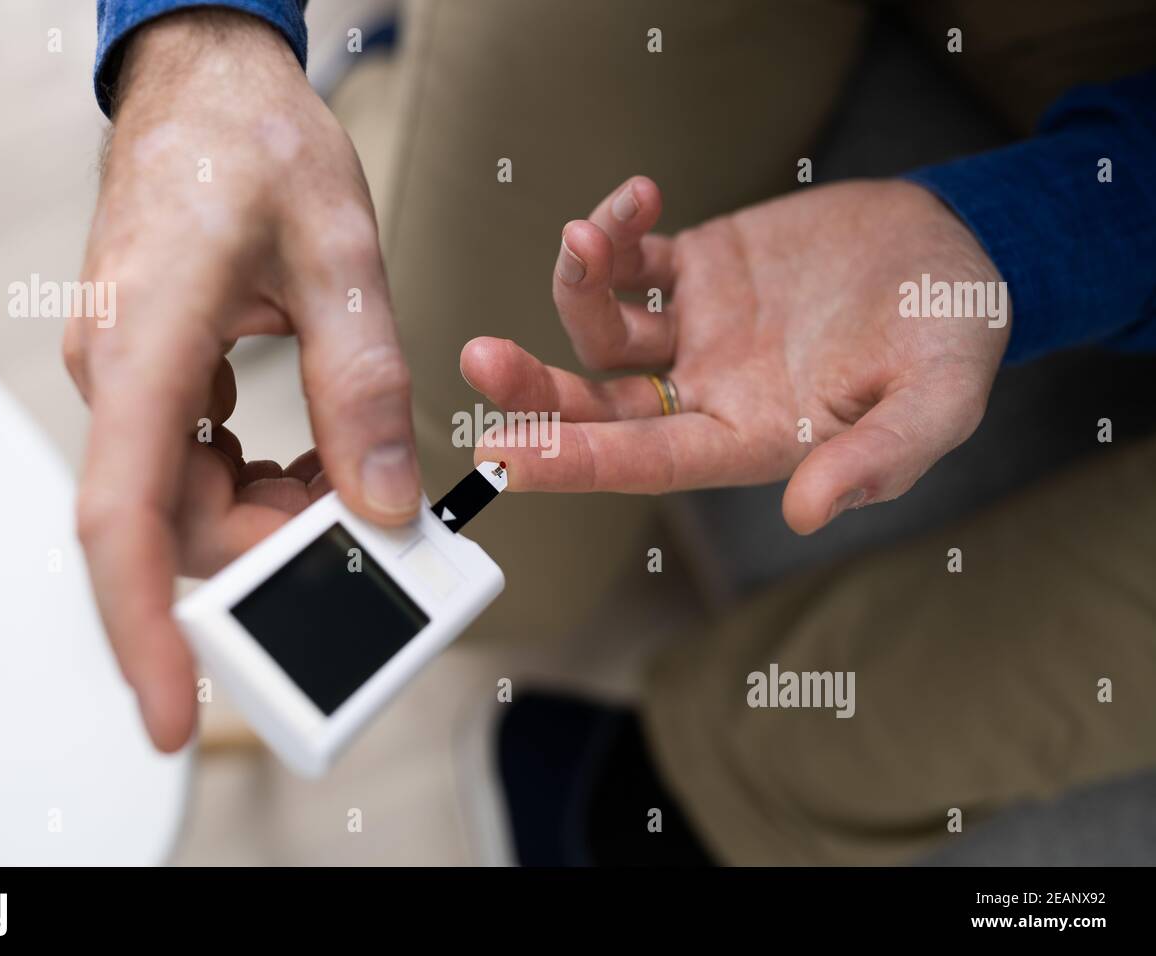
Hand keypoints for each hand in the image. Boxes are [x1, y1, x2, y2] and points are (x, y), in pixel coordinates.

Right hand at [63, 11, 419, 749]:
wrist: (208, 85)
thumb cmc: (257, 144)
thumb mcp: (342, 257)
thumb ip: (363, 386)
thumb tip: (379, 502)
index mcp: (144, 345)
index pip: (122, 518)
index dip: (144, 629)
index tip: (174, 711)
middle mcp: (118, 377)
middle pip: (174, 527)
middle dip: (271, 554)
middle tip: (366, 534)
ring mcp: (130, 382)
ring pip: (188, 504)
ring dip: (275, 518)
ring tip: (352, 481)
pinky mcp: (153, 380)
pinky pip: (196, 467)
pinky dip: (261, 485)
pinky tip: (316, 460)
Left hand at [462, 177, 1008, 533]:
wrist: (955, 250)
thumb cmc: (953, 336)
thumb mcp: (940, 401)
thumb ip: (879, 459)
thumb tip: (805, 512)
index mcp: (749, 438)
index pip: (649, 460)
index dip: (578, 461)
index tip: (508, 458)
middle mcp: (707, 392)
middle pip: (599, 403)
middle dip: (536, 388)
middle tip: (479, 362)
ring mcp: (695, 330)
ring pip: (602, 327)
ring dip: (577, 284)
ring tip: (583, 235)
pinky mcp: (698, 268)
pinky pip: (636, 257)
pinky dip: (618, 229)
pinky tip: (633, 197)